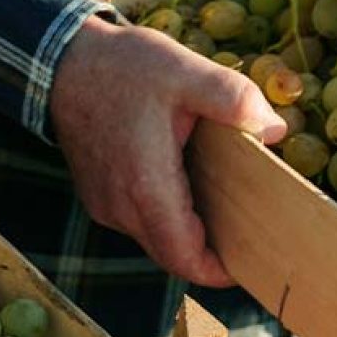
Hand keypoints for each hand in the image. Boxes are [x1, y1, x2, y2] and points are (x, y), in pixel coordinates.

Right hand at [49, 16, 285, 286]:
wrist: (63, 64)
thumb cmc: (124, 67)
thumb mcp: (186, 71)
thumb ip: (234, 100)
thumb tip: (273, 131)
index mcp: (146, 186)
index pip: (185, 257)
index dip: (218, 271)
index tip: (250, 261)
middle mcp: (121, 207)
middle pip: (172, 255)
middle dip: (209, 252)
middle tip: (248, 230)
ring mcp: (105, 205)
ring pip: (154, 239)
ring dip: (185, 232)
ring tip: (220, 201)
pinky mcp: (97, 198)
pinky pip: (137, 222)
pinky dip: (164, 216)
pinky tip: (183, 183)